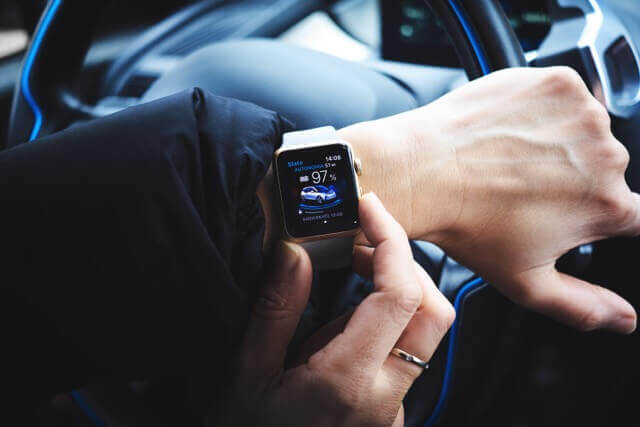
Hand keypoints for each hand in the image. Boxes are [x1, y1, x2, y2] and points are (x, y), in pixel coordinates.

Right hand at [213, 193, 453, 426]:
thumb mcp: (245, 372)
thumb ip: (276, 308)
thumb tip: (297, 250)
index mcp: (346, 383)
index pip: (400, 297)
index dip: (391, 242)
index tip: (368, 209)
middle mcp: (384, 400)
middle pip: (434, 313)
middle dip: (405, 264)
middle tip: (361, 239)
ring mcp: (391, 412)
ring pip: (426, 335)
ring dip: (397, 290)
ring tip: (349, 271)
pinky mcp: (387, 414)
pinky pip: (404, 356)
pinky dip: (386, 320)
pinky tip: (344, 318)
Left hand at [339, 66, 636, 333]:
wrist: (420, 172)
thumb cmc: (466, 226)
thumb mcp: (525, 283)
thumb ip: (583, 307)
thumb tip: (624, 320)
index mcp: (606, 206)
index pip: (635, 215)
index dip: (607, 214)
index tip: (578, 208)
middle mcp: (606, 156)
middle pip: (605, 169)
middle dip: (573, 178)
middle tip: (525, 186)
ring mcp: (583, 113)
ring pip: (585, 130)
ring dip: (559, 141)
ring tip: (511, 157)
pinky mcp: (557, 82)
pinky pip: (565, 95)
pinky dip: (544, 108)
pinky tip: (508, 129)